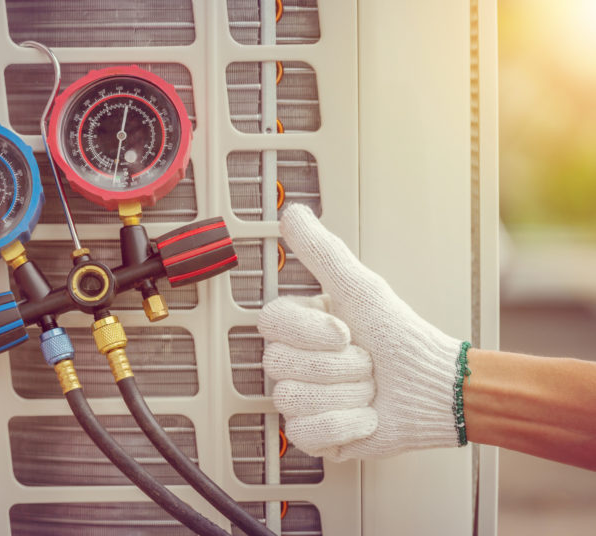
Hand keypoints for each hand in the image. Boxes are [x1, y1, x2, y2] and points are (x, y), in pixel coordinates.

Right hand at [257, 204, 468, 460]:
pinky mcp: (315, 434)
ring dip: (346, 394)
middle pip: (280, 364)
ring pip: (293, 399)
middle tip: (364, 361)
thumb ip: (323, 252)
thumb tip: (294, 214)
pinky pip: (306, 433)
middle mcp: (296, 362)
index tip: (344, 331)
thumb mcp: (362, 289)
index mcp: (301, 327)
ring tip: (367, 388)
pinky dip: (345, 424)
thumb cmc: (402, 338)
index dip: (308, 331)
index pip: (270, 323)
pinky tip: (364, 415)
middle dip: (338, 365)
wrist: (437, 390)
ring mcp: (303, 399)